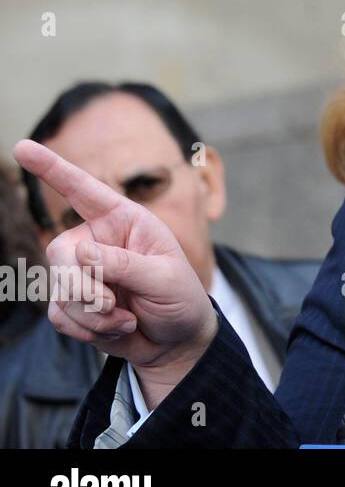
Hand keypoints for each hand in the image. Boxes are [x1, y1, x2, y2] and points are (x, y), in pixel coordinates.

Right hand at [13, 139, 217, 405]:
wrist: (177, 340)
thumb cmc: (180, 299)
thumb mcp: (165, 279)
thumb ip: (125, 264)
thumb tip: (82, 252)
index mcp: (123, 221)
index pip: (82, 190)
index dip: (52, 168)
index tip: (22, 146)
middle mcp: (95, 241)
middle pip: (60, 252)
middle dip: (85, 285)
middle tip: (117, 303)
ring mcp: (80, 273)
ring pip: (59, 290)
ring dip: (95, 314)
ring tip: (128, 317)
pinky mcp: (71, 304)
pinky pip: (60, 316)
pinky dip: (89, 329)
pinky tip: (118, 328)